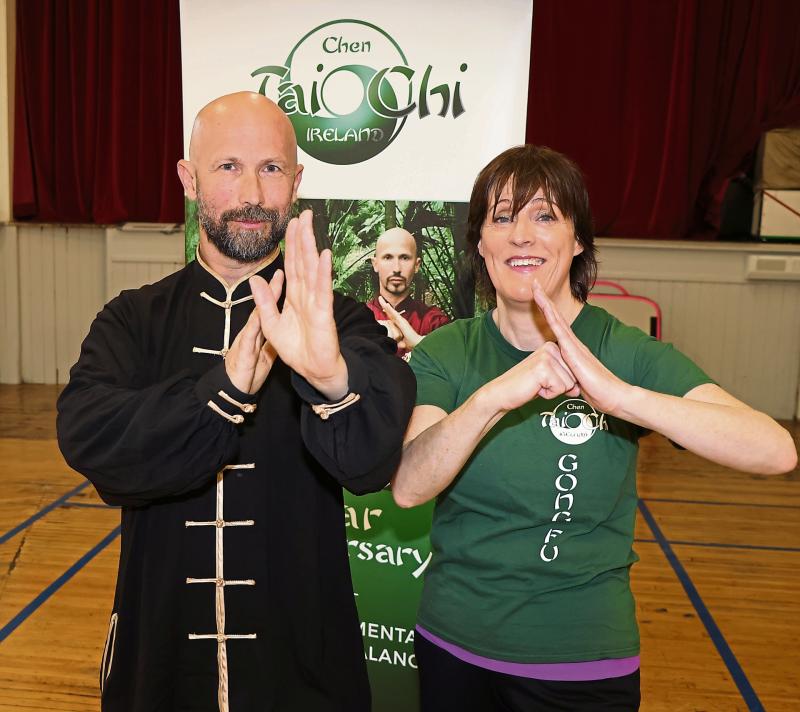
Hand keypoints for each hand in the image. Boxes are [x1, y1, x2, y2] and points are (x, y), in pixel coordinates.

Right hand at [225, 271, 282, 393]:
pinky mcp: (243, 351)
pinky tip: (257, 317)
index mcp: (259, 329)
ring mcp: (246, 339)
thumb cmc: (250, 369)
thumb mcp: (264, 350)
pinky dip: (254, 325)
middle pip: (263, 304)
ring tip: (268, 283)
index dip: (277, 289)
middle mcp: (252, 330)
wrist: (234, 390)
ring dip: (262, 299)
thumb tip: (280, 323)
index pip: (270, 306)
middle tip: (280, 269)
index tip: (284, 273)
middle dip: (271, 286)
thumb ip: (270, 334)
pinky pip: (250, 337)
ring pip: (256, 315)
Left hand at [249, 210, 348, 400]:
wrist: (313, 371)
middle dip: (302, 237)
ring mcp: (316, 302)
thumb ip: (264, 301)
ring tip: (310, 226)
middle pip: (303, 260)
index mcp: (294, 296)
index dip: (291, 243)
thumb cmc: (297, 350)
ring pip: (312, 269)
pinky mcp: (323, 313)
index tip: (291, 223)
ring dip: (311, 247)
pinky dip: (323, 273)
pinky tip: (323, 256)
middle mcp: (307, 294)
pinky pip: (322, 290)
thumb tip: (255, 279)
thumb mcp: (271, 324)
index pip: (292, 264)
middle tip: (304, 213)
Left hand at [378, 296, 422, 350]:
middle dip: (384, 304)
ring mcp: (401, 320)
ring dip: (385, 305)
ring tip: (380, 298)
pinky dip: (390, 309)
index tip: (382, 306)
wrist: (417, 344)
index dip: (386, 311)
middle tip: (379, 297)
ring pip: (391, 311)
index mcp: (399, 324)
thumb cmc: (410, 343)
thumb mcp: (400, 341)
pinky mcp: (402, 322)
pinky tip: (386, 304)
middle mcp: (400, 321)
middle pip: (390, 311)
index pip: (390, 316)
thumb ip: (397, 341)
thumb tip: (394, 342)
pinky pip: (394, 314)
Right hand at [482, 341, 579, 413]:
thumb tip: (578, 390)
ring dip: (552, 391)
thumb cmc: (525, 387)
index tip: (542, 379)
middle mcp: (551, 348)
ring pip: (568, 384)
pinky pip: (560, 389)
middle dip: (558, 387)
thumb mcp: (549, 381)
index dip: (560, 382)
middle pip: (573, 377)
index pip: (573, 371)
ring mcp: (547, 356)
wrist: (503, 393)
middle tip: (538, 383)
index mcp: (552, 347)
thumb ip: (566, 382)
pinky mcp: (544, 368)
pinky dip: (548, 394)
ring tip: (536, 385)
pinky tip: (535, 388)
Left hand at [532, 281, 628, 413]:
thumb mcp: (577, 383)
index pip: (557, 326)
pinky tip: (545, 307)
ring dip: (546, 304)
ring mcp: (575, 346)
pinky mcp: (574, 352)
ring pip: (557, 319)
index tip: (538, 299)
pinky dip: (551, 317)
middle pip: (556, 317)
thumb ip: (569, 376)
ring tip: (536, 289)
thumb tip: (562, 379)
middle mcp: (574, 343)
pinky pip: (560, 331)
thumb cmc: (598, 392)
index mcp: (573, 350)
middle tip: (534, 284)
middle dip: (544, 301)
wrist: (613, 397)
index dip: (547, 312)